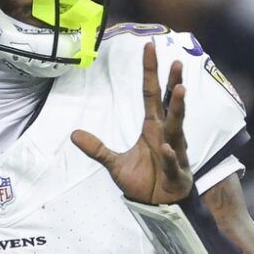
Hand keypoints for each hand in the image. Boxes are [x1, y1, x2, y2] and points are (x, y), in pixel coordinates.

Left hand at [71, 40, 192, 204]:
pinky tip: (167, 149)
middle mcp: (166, 134)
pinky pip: (173, 162)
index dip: (150, 71)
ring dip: (178, 109)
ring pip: (177, 127)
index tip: (149, 47)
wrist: (158, 206)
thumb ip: (97, 149)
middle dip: (173, 82)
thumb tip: (74, 134)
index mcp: (152, 127)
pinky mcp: (177, 172)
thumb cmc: (143, 180)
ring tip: (180, 90)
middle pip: (169, 104)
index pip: (151, 93)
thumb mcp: (114, 164)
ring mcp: (175, 151)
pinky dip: (171, 156)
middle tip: (176, 62)